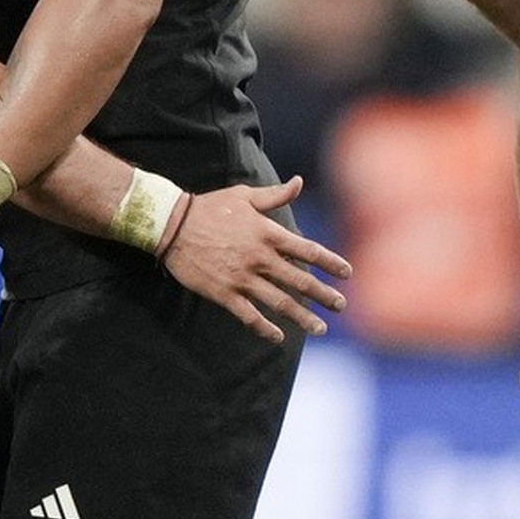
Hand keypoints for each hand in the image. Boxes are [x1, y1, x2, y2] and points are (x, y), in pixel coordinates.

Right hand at [161, 176, 349, 341]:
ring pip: (280, 302)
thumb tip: (299, 181)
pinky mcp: (224, 293)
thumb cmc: (210, 207)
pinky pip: (249, 315)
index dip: (331, 263)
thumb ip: (275, 194)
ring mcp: (242, 277)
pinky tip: (277, 337)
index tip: (347, 274)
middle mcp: (260, 257)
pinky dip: (265, 328)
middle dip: (324, 295)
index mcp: (268, 233)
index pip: (309, 250)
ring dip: (302, 317)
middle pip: (300, 281)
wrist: (172, 225)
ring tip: (319, 329)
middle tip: (341, 306)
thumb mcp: (244, 196)